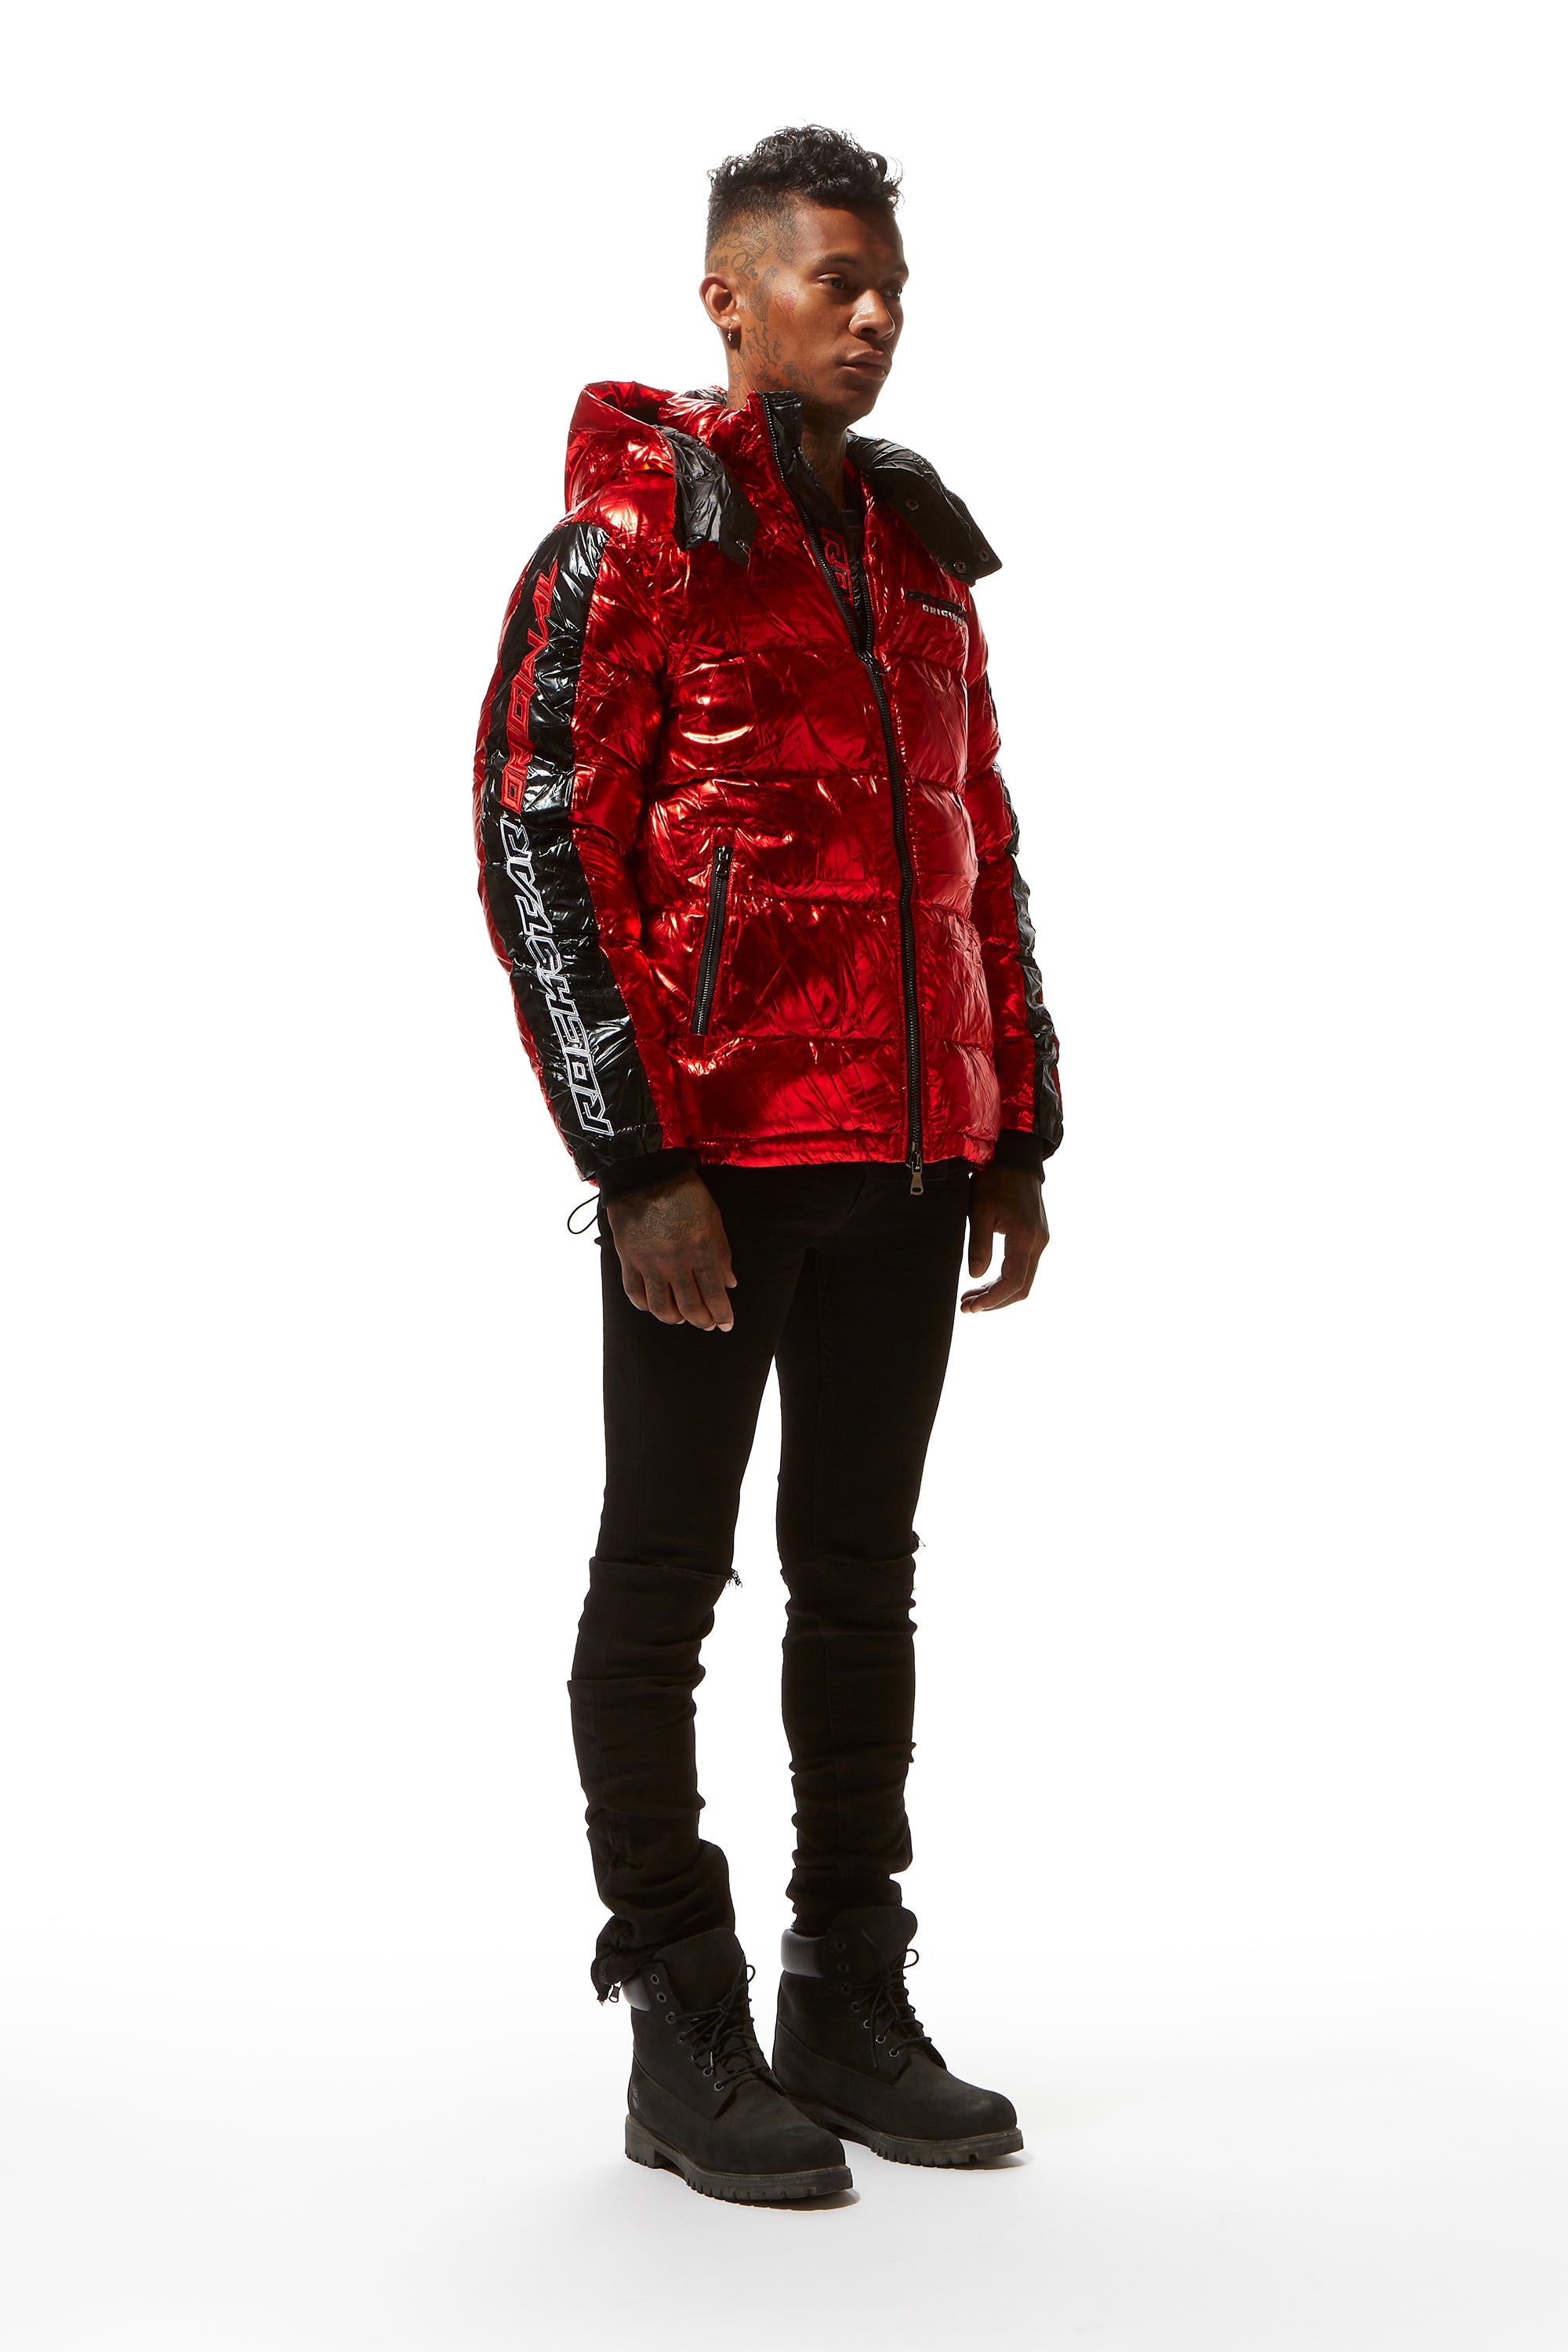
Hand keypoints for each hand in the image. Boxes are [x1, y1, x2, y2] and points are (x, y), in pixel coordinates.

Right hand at [605, 1170, 736, 1330]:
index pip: (715, 1294)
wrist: (643, 1173)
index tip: (726, 1324)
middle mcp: (675, 1261)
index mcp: (701, 1250)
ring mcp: (649, 1262)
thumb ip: (722, 1252)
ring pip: (660, 1306)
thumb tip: (729, 1282)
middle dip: (702, 1321)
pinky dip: (644, 1305)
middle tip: (707, 1324)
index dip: (722, 1314)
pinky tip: (652, 1306)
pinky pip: (634, 1292)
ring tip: (681, 1318)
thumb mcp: (713, 1217)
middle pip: (690, 1306)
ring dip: (673, 1318)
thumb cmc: (684, 1191)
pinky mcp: (628, 1258)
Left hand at [961, 1165, 1048, 1313]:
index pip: (1013, 1282)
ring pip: (1024, 1280)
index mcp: (1024, 1237)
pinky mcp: (1036, 1237)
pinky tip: (985, 1281)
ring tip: (972, 1297)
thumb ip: (980, 1245)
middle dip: (994, 1301)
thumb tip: (976, 1276)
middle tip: (967, 1307)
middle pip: (1022, 1287)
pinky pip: (1024, 1267)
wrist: (1016, 1159)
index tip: (971, 1307)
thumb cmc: (995, 1181)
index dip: (992, 1299)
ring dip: (999, 1292)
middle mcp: (1038, 1242)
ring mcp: (1040, 1240)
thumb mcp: (980, 1211)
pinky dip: (1006, 1279)